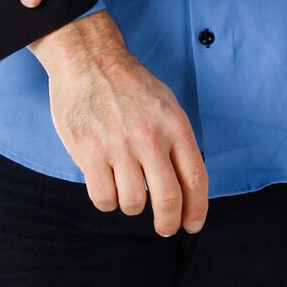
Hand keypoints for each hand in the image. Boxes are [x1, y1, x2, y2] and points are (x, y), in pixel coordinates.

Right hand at [31, 11, 208, 236]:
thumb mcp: (165, 103)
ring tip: (126, 186)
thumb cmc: (127, 83)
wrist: (89, 59)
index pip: (195, 177)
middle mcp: (149, 137)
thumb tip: (185, 184)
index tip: (192, 223)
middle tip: (164, 228)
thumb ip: (176, 140)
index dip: (197, 208)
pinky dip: (107, 200)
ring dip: (131, 204)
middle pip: (168, 199)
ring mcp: (119, 145)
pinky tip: (106, 183)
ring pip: (133, 203)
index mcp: (174, 124)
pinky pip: (104, 198)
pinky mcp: (89, 152)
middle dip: (168, 223)